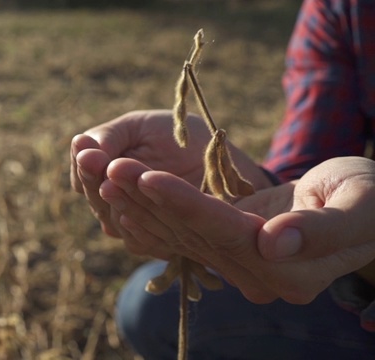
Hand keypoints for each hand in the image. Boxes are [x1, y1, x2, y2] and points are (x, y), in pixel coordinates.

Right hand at [71, 110, 271, 239]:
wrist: (225, 164)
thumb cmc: (181, 138)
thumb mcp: (143, 127)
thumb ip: (110, 136)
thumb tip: (80, 149)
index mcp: (105, 170)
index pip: (84, 172)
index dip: (84, 164)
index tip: (88, 152)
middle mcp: (113, 201)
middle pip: (94, 197)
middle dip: (93, 179)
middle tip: (93, 161)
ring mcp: (133, 224)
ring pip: (111, 220)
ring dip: (111, 204)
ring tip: (110, 185)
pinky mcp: (157, 244)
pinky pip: (138, 242)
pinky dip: (134, 231)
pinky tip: (130, 217)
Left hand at [100, 156, 374, 303]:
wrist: (365, 208)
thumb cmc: (370, 199)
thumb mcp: (361, 207)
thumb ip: (324, 228)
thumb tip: (273, 243)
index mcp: (291, 271)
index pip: (225, 233)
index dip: (185, 205)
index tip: (148, 177)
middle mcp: (258, 277)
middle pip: (193, 234)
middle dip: (149, 200)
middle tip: (108, 169)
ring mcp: (240, 267)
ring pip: (181, 232)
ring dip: (141, 203)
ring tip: (105, 175)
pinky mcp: (228, 249)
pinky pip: (184, 232)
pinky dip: (153, 213)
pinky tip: (123, 197)